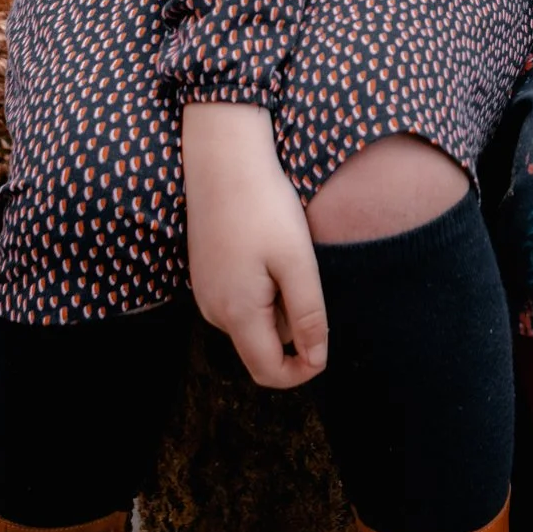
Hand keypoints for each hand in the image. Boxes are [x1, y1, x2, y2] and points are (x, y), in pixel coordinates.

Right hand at [183, 103, 327, 389]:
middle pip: (263, 346)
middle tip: (304, 273)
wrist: (222, 159)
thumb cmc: (264, 207)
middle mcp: (214, 311)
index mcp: (237, 314)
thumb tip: (316, 361)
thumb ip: (307, 316)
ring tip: (285, 255)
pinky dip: (263, 287)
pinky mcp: (205, 274)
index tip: (327, 343)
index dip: (303, 371)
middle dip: (293, 325)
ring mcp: (205, 293)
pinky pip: (241, 299)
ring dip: (279, 302)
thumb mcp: (297, 262)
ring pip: (254, 321)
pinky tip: (267, 249)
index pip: (268, 372)